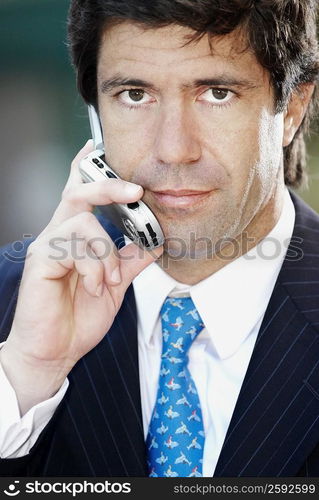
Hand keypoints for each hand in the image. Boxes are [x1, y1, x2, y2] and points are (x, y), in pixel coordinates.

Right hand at [0, 140, 162, 413]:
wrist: (56, 351)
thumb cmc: (79, 316)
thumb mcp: (114, 284)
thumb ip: (131, 260)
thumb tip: (155, 242)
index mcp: (76, 237)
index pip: (80, 194)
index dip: (88, 169)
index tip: (99, 147)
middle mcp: (59, 236)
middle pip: (78, 192)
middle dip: (109, 185)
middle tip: (135, 191)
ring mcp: (47, 247)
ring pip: (83, 222)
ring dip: (106, 252)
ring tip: (108, 279)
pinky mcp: (40, 262)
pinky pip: (72, 248)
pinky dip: (93, 268)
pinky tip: (94, 287)